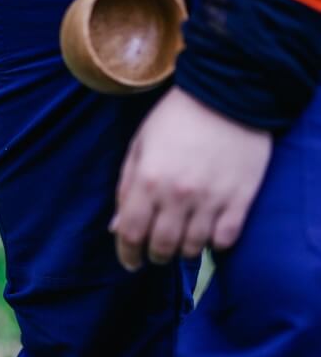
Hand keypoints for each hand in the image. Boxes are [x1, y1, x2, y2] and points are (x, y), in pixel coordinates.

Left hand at [111, 87, 271, 269]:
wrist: (226, 94)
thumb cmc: (176, 117)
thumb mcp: (140, 144)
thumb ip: (126, 186)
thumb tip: (116, 228)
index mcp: (148, 179)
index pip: (130, 233)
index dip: (127, 254)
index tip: (130, 261)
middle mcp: (178, 195)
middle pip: (162, 247)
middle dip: (154, 255)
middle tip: (155, 252)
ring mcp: (211, 200)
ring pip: (193, 248)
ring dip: (183, 250)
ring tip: (182, 239)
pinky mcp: (240, 201)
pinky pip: (225, 241)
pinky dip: (214, 243)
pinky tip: (209, 232)